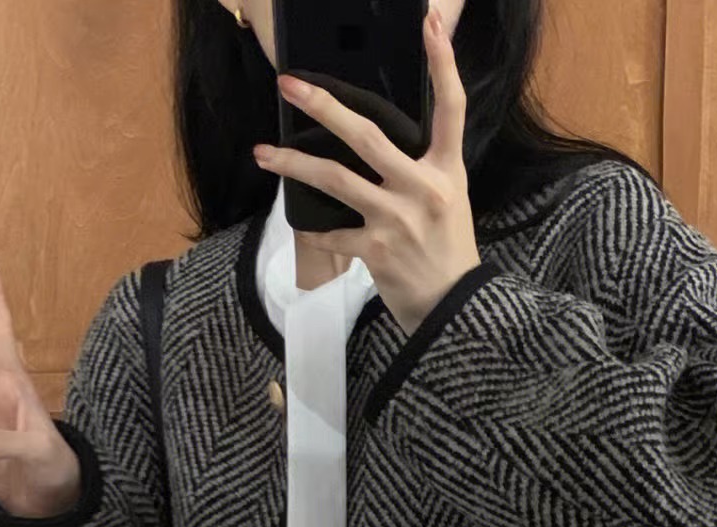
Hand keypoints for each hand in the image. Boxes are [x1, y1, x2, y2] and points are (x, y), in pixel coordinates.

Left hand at [254, 4, 481, 336]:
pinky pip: (333, 233)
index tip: (428, 24)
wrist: (453, 309)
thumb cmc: (448, 252)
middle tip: (289, 86)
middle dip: (324, 107)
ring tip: (263, 152)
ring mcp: (397, 219)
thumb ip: (423, 168)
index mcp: (448, 171)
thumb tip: (382, 141)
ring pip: (336, 179)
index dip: (442, 65)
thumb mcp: (450, 200)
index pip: (451, 109)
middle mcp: (423, 188)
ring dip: (293, 164)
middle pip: (367, 136)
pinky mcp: (375, 250)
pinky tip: (303, 225)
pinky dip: (316, 231)